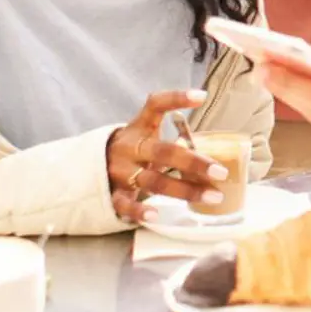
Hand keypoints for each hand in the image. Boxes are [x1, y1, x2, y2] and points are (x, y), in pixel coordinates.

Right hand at [106, 89, 229, 222]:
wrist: (89, 166)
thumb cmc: (134, 150)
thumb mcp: (148, 136)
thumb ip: (175, 139)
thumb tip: (216, 150)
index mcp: (140, 127)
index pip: (156, 105)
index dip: (177, 98)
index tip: (201, 96)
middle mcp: (130, 147)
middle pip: (163, 152)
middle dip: (194, 163)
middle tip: (221, 172)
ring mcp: (120, 171)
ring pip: (153, 181)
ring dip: (185, 191)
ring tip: (213, 197)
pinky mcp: (112, 193)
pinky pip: (125, 204)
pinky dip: (139, 211)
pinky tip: (156, 215)